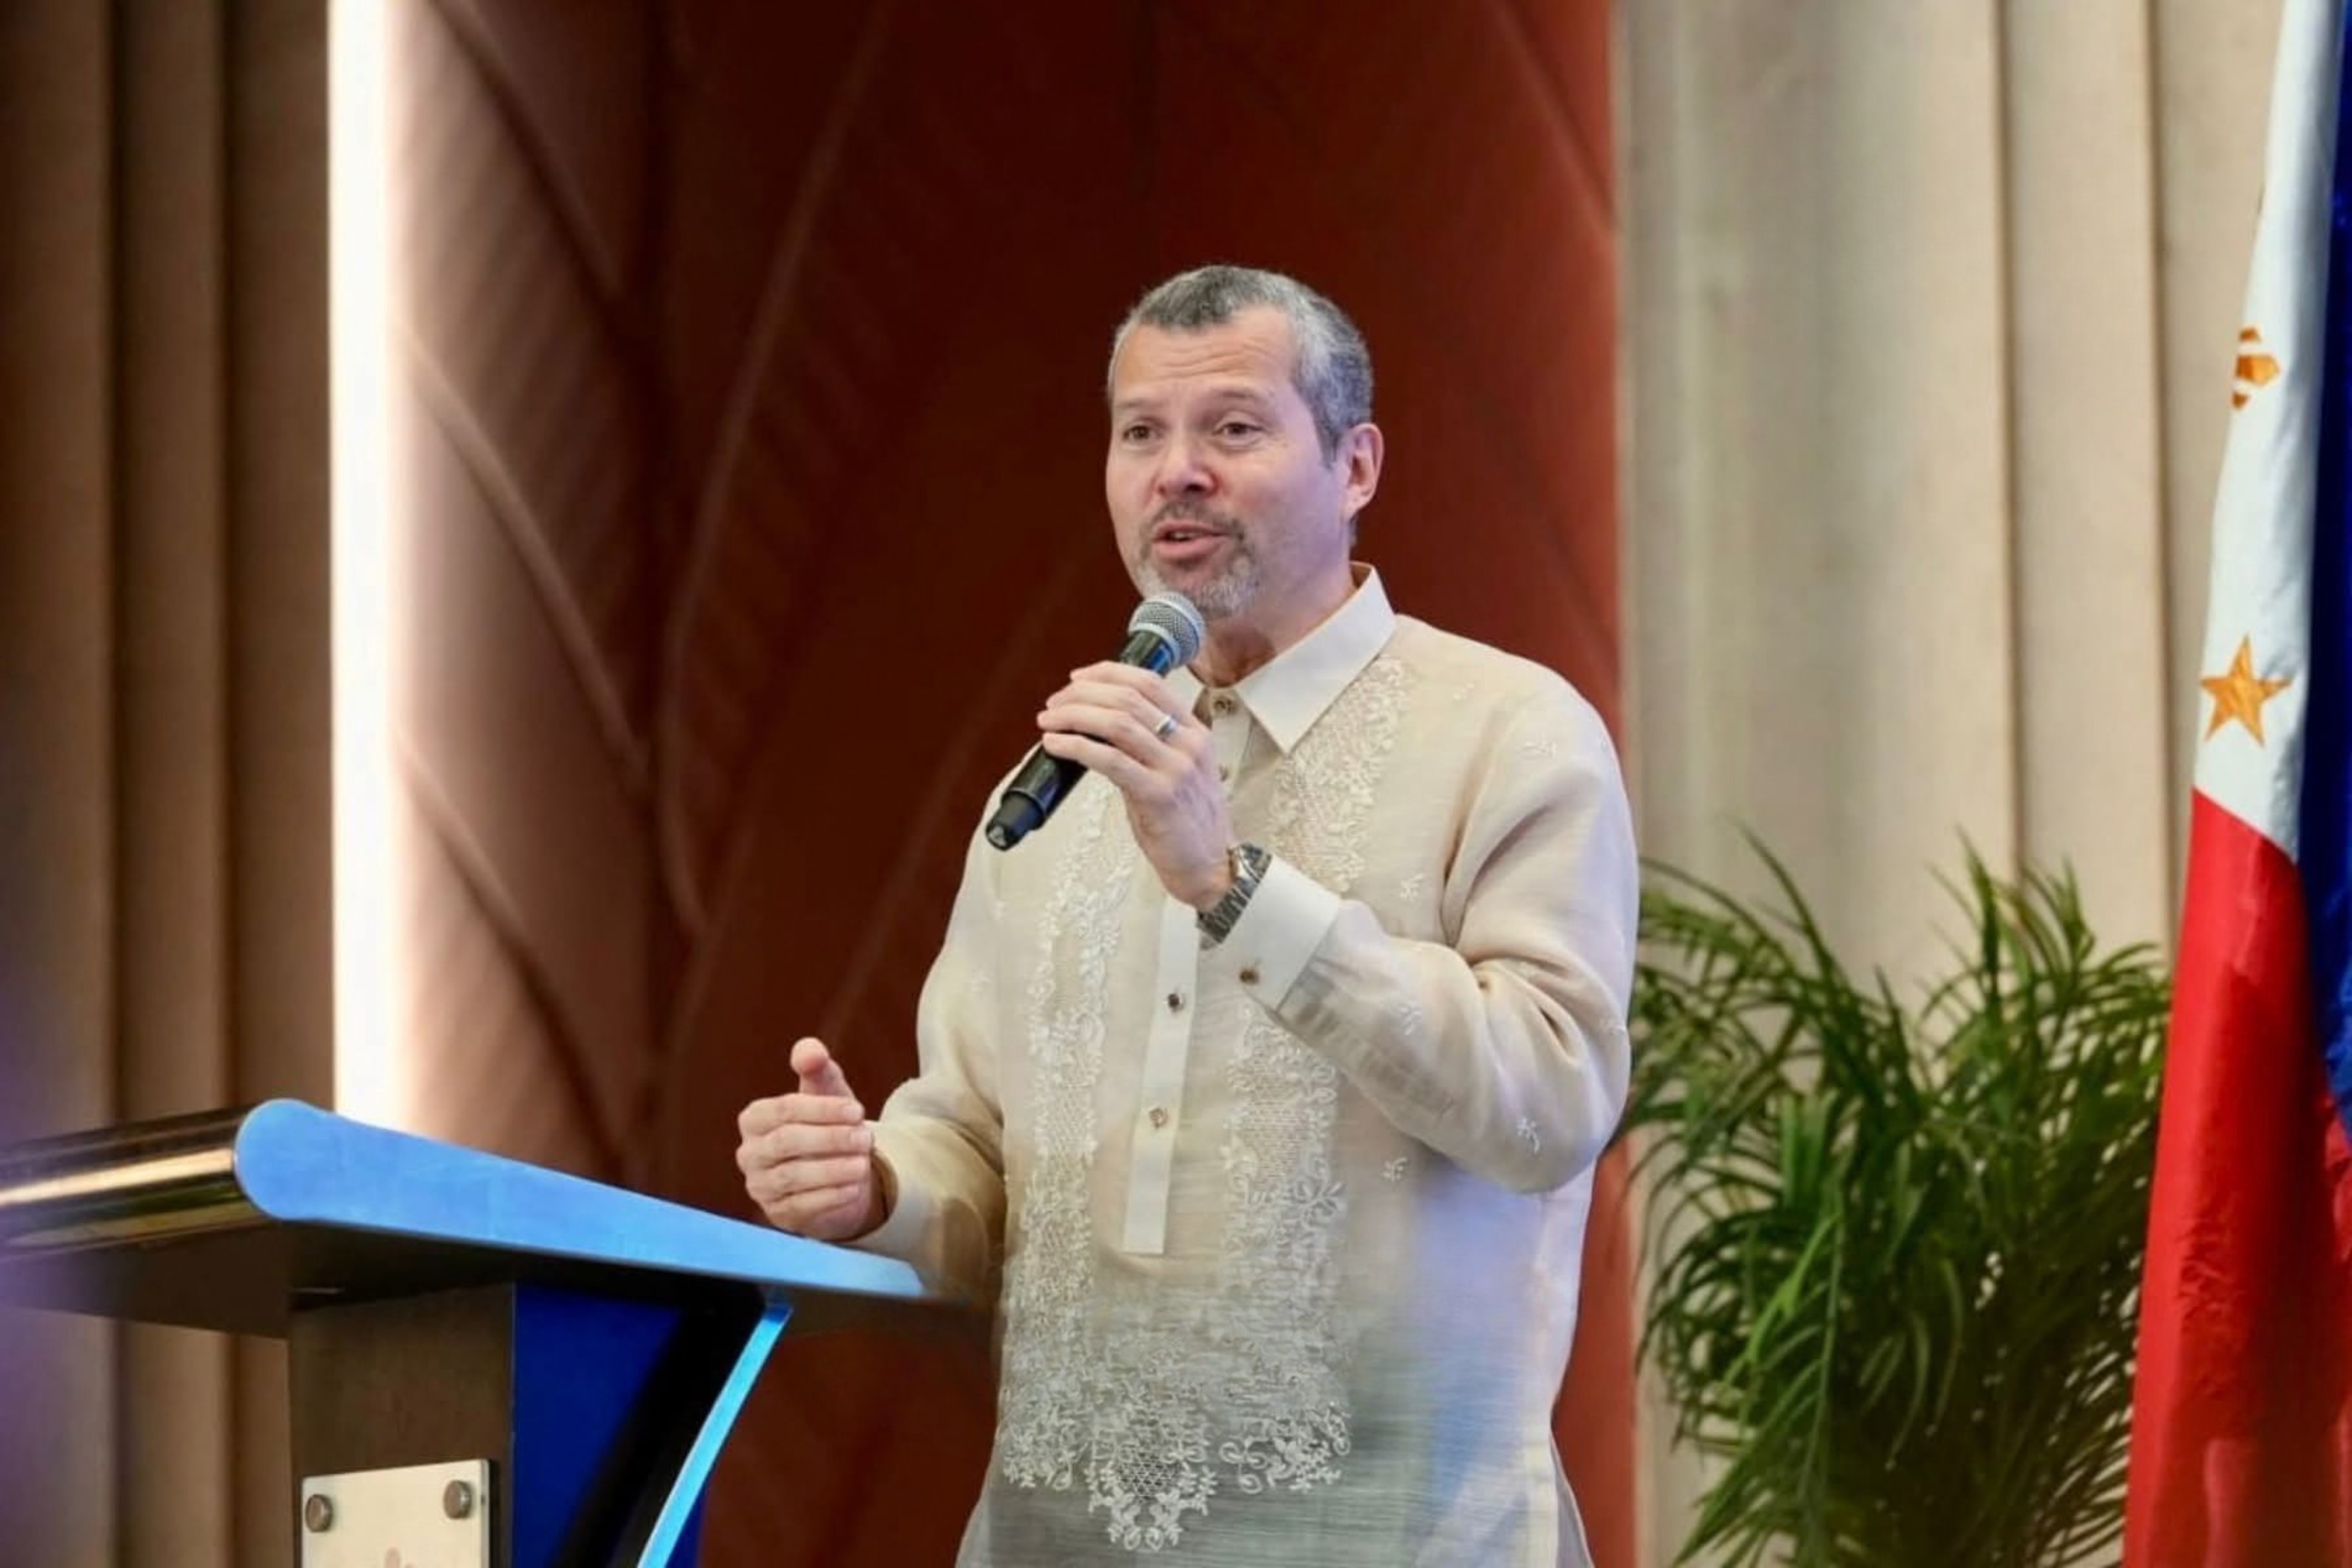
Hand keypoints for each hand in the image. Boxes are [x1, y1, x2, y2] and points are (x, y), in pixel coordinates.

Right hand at [735, 1037, 885, 1241]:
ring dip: (833, 1169)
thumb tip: (809, 1049)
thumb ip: (818, 1069)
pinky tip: (856, 1187)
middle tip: (866, 1137)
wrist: (835, 1177)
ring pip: (793, 1177)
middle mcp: (750, 1153)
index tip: (857, 1110)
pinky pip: (801, 1207)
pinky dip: (831, 1196)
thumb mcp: (827, 1095)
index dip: (822, 1109)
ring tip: (864, 1162)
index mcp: (755, 1119)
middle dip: (830, 1138)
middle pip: (786, 1142)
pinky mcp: (778, 1215)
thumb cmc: (826, 1127)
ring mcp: (760, 1187)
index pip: (782, 1110)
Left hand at [1037, 662, 1235, 907]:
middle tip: (1055, 704)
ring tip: (1049, 722)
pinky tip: (1056, 745)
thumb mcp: (1177, 772)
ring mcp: (1176, 768)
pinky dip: (1077, 746)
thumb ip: (1147, 746)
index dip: (1108, 673)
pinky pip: (1110, 760)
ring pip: (1117, 723)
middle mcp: (1188, 744)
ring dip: (1074, 715)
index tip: (1078, 679)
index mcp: (1195, 732)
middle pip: (1128, 698)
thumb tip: (1096, 728)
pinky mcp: (1159, 795)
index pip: (1150, 682)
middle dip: (1082, 694)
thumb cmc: (1187, 823)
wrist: (1210, 866)